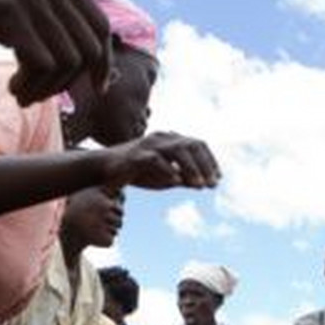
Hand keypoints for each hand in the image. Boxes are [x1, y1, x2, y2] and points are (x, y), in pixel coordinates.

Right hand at [0, 0, 112, 105]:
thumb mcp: (11, 4)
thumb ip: (44, 21)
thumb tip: (76, 61)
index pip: (100, 26)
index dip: (103, 62)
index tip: (96, 88)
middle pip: (89, 49)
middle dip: (72, 83)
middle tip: (42, 95)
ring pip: (68, 62)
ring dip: (47, 89)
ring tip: (21, 92)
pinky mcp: (4, 10)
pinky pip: (43, 63)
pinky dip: (32, 85)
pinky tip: (12, 87)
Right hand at [103, 132, 221, 189]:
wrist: (106, 169)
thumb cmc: (138, 172)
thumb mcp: (165, 176)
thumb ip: (183, 177)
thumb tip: (204, 184)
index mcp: (170, 140)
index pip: (197, 144)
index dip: (210, 161)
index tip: (218, 180)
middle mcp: (162, 138)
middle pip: (191, 145)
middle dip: (205, 165)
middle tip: (212, 185)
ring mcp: (149, 144)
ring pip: (177, 149)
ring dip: (191, 168)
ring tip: (199, 186)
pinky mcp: (136, 155)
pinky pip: (156, 159)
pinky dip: (168, 170)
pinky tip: (177, 182)